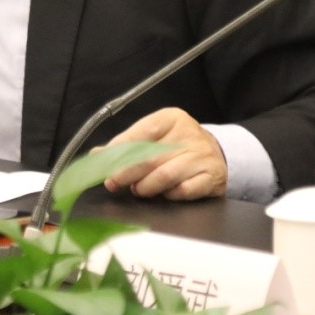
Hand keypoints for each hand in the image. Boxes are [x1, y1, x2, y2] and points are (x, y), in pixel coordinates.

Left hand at [100, 107, 227, 200]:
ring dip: (146, 186)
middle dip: (126, 173)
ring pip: (165, 175)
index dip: (120, 149)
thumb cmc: (179, 144)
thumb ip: (128, 144)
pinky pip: (183, 190)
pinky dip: (169, 195)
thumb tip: (97, 155)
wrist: (217, 153)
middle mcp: (189, 135)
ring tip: (138, 189)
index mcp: (172, 119)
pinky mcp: (211, 177)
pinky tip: (163, 194)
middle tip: (113, 182)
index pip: (142, 132)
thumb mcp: (156, 135)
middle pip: (150, 157)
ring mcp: (202, 156)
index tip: (103, 163)